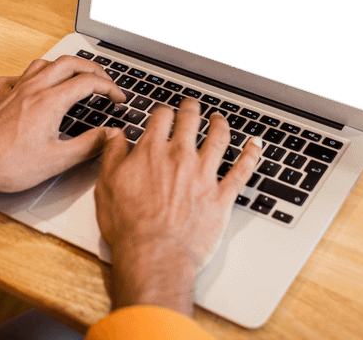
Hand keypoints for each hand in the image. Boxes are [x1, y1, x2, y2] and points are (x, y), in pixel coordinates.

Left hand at [0, 56, 124, 237]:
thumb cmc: (10, 164)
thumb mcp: (58, 160)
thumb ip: (90, 146)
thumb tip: (110, 135)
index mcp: (50, 101)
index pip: (88, 82)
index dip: (109, 88)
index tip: (118, 98)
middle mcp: (33, 89)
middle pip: (69, 63)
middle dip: (91, 68)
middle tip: (104, 81)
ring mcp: (15, 90)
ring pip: (43, 63)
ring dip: (63, 65)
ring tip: (74, 75)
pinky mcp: (0, 98)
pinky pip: (17, 76)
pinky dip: (30, 76)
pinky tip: (32, 86)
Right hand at [95, 98, 262, 314]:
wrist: (154, 255)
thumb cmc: (129, 227)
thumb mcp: (107, 186)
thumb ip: (112, 155)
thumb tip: (114, 135)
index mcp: (152, 152)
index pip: (161, 118)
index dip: (163, 112)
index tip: (164, 113)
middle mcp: (181, 157)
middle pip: (191, 121)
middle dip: (191, 109)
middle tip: (192, 106)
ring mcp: (204, 175)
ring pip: (219, 139)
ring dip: (221, 124)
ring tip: (220, 119)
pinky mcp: (221, 196)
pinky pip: (242, 170)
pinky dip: (251, 155)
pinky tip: (255, 145)